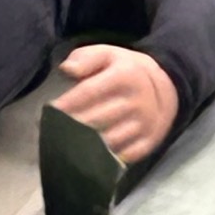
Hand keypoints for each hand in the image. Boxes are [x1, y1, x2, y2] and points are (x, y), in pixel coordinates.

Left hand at [56, 43, 177, 166]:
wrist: (167, 87)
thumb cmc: (125, 70)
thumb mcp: (107, 54)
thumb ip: (84, 58)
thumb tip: (66, 70)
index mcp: (124, 77)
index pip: (88, 94)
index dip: (65, 105)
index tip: (47, 114)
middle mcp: (136, 102)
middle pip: (95, 121)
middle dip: (69, 128)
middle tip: (49, 133)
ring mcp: (144, 125)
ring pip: (108, 142)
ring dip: (84, 147)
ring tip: (63, 148)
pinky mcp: (149, 143)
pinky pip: (123, 157)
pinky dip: (105, 161)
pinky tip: (87, 159)